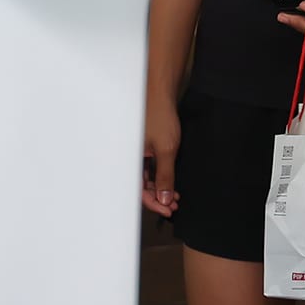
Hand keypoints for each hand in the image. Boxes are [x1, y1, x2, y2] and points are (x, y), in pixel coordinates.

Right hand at [142, 99, 180, 216]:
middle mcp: (131, 158)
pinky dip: (159, 177)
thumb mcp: (166, 149)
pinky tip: (170, 182)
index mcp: (129, 160)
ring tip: (175, 197)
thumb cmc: (160, 116)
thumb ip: (165, 176)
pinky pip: (149, 169)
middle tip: (174, 205)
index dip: (153, 203)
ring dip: (160, 189)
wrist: (161, 94)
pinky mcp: (145, 149)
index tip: (168, 210)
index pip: (138, 190)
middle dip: (158, 198)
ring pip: (146, 179)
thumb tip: (164, 199)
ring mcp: (138, 154)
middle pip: (140, 187)